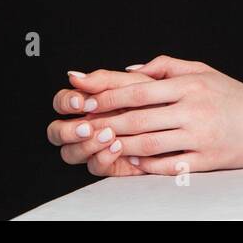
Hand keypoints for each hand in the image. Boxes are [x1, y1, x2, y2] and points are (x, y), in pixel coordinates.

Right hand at [47, 68, 161, 177]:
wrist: (185, 117)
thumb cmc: (160, 96)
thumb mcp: (134, 83)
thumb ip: (104, 80)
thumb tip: (74, 76)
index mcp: (89, 102)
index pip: (62, 103)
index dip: (66, 102)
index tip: (80, 102)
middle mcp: (87, 126)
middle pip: (57, 132)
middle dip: (66, 130)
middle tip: (86, 126)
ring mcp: (97, 146)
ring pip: (72, 153)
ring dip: (85, 145)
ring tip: (107, 135)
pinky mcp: (112, 164)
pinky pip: (96, 167)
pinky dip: (102, 158)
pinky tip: (116, 147)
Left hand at [78, 54, 242, 175]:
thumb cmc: (235, 97)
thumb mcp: (204, 71)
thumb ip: (167, 67)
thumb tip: (130, 71)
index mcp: (191, 85)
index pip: (140, 90)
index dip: (109, 96)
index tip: (87, 100)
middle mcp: (195, 109)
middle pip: (139, 119)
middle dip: (107, 124)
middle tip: (83, 127)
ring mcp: (201, 136)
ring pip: (149, 144)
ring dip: (122, 146)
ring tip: (103, 145)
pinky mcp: (208, 159)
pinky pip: (170, 164)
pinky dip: (147, 165)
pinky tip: (133, 162)